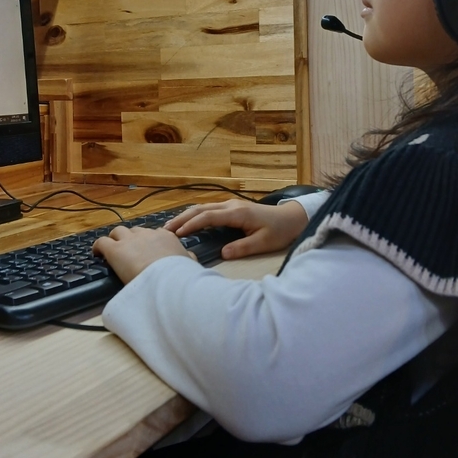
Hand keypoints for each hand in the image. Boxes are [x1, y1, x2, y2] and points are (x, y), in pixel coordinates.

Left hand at [93, 226, 195, 284]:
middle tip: (130, 251)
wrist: (166, 278)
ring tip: (113, 250)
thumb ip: (188, 258)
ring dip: (115, 240)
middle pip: (135, 231)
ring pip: (118, 232)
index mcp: (166, 237)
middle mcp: (147, 234)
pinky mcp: (114, 250)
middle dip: (132, 239)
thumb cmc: (179, 273)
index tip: (148, 251)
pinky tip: (96, 253)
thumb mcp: (189, 263)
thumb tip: (190, 257)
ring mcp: (129, 241)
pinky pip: (101, 242)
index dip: (150, 242)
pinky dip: (98, 247)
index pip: (155, 234)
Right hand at [164, 199, 308, 259]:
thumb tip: (222, 253)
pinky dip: (195, 215)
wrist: (292, 217)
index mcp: (238, 213)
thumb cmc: (279, 231)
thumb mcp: (263, 243)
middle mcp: (231, 206)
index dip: (192, 224)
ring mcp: (231, 205)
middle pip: (201, 209)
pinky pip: (209, 209)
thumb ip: (243, 247)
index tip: (177, 233)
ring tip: (171, 227)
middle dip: (182, 218)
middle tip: (165, 230)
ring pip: (203, 207)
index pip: (209, 217)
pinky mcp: (232, 208)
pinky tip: (187, 222)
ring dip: (186, 215)